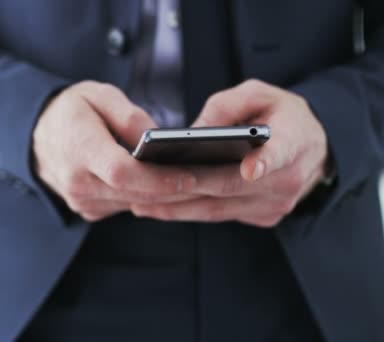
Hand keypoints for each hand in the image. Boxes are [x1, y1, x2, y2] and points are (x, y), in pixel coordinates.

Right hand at [32, 81, 196, 221]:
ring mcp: (81, 200)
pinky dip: (148, 198)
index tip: (190, 173)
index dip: (159, 177)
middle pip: (135, 194)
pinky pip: (125, 207)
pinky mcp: (88, 208)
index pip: (123, 173)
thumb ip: (128, 116)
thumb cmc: (69, 112)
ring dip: (166, 196)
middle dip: (175, 189)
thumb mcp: (97, 95)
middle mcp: (78, 182)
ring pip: (134, 204)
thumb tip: (156, 138)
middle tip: (211, 178)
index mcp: (78, 149)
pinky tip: (170, 186)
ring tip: (199, 181)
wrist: (35, 136)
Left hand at [130, 79, 329, 227]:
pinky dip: (188, 211)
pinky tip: (159, 206)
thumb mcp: (261, 94)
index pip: (280, 155)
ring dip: (177, 208)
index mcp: (295, 143)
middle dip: (186, 188)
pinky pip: (219, 216)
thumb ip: (229, 105)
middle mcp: (287, 181)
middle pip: (229, 187)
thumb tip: (193, 132)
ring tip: (139, 203)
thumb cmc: (282, 116)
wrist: (315, 149)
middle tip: (146, 187)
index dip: (264, 163)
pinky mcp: (262, 217)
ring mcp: (275, 205)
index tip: (250, 168)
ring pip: (218, 209)